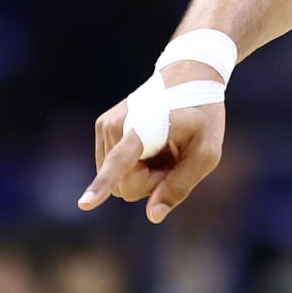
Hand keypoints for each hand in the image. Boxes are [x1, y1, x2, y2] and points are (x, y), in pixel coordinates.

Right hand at [79, 82, 225, 223]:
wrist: (189, 76)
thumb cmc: (203, 115)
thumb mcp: (207, 152)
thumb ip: (180, 185)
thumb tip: (153, 215)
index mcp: (142, 128)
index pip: (120, 162)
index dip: (103, 185)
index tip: (85, 204)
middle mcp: (115, 126)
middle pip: (126, 187)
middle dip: (152, 182)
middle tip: (175, 156)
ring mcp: (105, 127)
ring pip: (119, 181)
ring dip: (145, 173)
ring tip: (165, 147)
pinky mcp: (103, 130)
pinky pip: (116, 170)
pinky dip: (137, 166)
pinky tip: (153, 146)